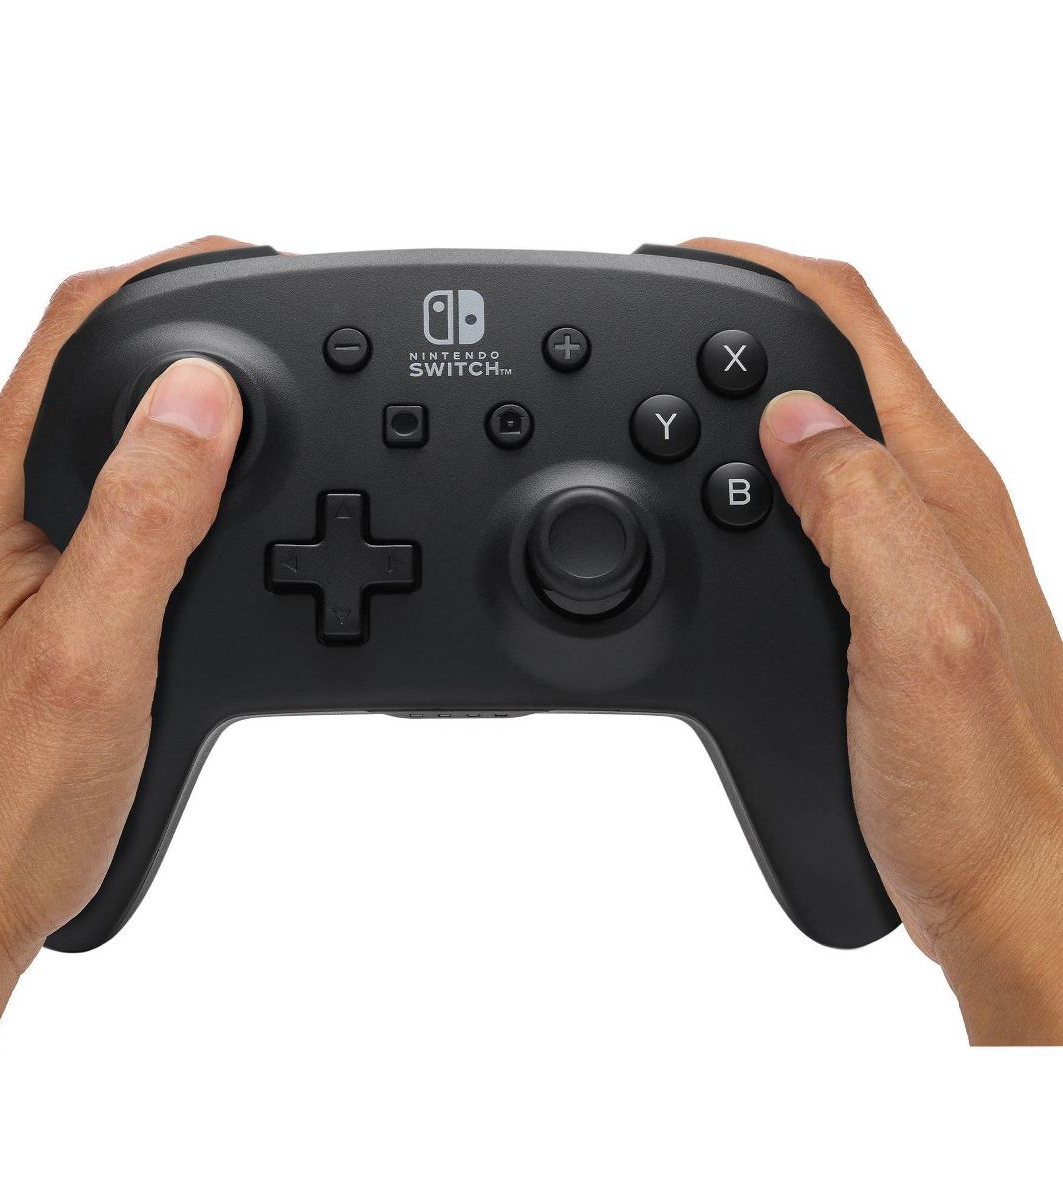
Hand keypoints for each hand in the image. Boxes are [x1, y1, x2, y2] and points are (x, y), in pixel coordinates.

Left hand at [0, 237, 245, 1045]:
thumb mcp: (90, 650)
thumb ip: (144, 517)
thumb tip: (201, 396)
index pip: (80, 327)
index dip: (173, 272)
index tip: (258, 261)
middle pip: (91, 369)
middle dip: (187, 324)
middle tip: (273, 323)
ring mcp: (5, 561)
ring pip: (102, 439)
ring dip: (182, 405)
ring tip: (262, 405)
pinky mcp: (28, 608)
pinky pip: (105, 507)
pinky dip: (170, 483)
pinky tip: (209, 517)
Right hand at [685, 239, 1062, 1043]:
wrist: (1025, 897)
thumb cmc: (985, 797)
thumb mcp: (914, 642)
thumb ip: (857, 513)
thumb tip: (792, 416)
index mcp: (938, 493)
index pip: (850, 325)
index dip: (762, 271)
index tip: (682, 257)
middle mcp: (932, 507)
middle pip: (833, 362)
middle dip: (738, 322)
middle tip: (655, 322)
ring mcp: (912, 555)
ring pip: (819, 430)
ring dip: (742, 399)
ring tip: (666, 402)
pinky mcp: (888, 604)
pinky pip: (815, 505)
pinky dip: (753, 480)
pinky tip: (721, 511)